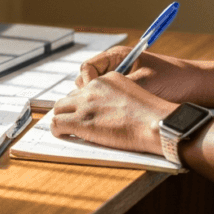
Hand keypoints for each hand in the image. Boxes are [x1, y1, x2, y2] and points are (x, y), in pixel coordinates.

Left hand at [51, 73, 175, 154]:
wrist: (156, 123)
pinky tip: (63, 134)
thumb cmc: (153, 115)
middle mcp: (94, 87)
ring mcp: (85, 104)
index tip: (87, 111)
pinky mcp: (80, 121)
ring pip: (59, 108)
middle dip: (71, 109)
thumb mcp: (137, 93)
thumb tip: (109, 110)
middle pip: (70, 96)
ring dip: (62, 118)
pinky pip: (57, 123)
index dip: (84, 101)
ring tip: (67, 129)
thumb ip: (118, 96)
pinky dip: (57, 129)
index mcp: (108, 79)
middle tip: (75, 121)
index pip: (86, 87)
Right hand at [77, 46, 204, 103]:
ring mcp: (121, 79)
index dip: (86, 82)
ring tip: (106, 115)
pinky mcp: (128, 92)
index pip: (87, 67)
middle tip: (95, 109)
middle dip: (88, 94)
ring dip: (98, 102)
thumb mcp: (144, 83)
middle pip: (88, 80)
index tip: (90, 96)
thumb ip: (118, 89)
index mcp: (118, 55)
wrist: (197, 86)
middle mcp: (117, 66)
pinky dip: (108, 108)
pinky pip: (109, 99)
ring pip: (97, 92)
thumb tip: (95, 99)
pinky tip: (116, 118)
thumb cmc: (174, 80)